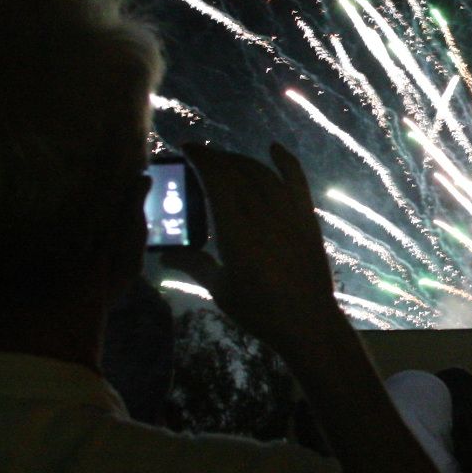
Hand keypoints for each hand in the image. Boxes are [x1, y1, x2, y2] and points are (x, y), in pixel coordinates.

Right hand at [162, 143, 343, 353]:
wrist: (308, 324)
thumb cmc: (260, 311)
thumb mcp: (221, 290)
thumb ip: (193, 265)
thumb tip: (163, 255)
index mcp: (237, 233)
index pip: (217, 181)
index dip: (202, 159)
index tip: (187, 149)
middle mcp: (264, 217)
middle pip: (238, 173)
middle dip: (217, 158)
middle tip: (200, 157)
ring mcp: (290, 216)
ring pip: (263, 174)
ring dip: (242, 161)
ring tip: (225, 160)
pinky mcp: (307, 220)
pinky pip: (297, 182)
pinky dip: (286, 162)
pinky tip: (274, 148)